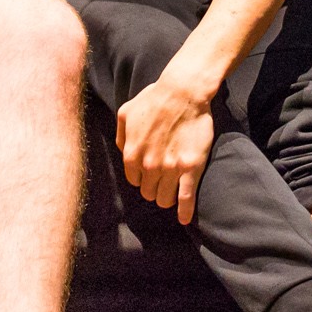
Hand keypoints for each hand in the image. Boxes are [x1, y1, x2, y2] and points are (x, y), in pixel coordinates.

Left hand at [114, 79, 216, 225]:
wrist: (183, 92)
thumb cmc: (154, 98)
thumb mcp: (126, 113)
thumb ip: (121, 137)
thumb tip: (124, 152)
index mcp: (131, 155)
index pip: (134, 181)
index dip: (143, 178)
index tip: (151, 173)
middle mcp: (148, 166)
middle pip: (148, 193)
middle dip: (154, 188)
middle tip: (163, 180)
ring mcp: (170, 169)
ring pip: (164, 199)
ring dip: (167, 197)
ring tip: (173, 191)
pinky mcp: (190, 169)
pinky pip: (186, 198)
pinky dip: (185, 211)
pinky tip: (184, 219)